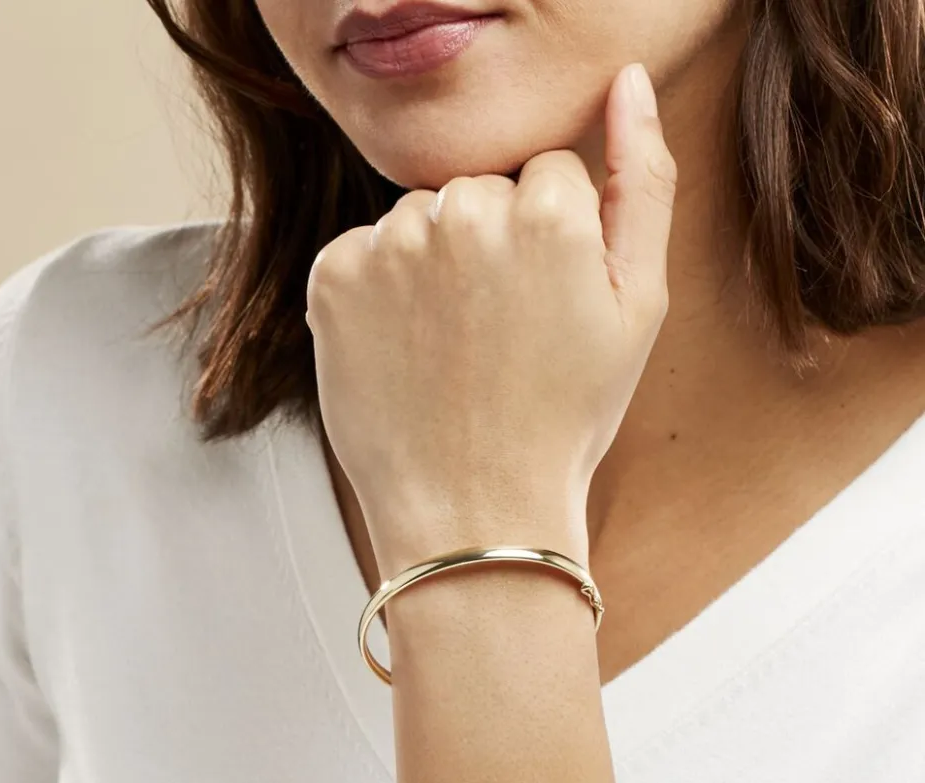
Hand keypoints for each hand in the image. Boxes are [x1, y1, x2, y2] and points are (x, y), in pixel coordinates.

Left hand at [305, 63, 676, 561]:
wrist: (474, 509)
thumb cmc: (563, 418)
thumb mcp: (638, 307)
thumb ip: (642, 181)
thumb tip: (628, 82)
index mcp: (547, 213)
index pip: (548, 176)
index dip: (553, 243)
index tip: (546, 306)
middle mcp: (462, 212)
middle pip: (480, 190)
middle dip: (492, 244)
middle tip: (500, 335)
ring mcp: (389, 245)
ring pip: (420, 218)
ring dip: (433, 264)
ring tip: (452, 347)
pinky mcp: (332, 277)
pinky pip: (365, 250)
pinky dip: (380, 290)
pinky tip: (406, 348)